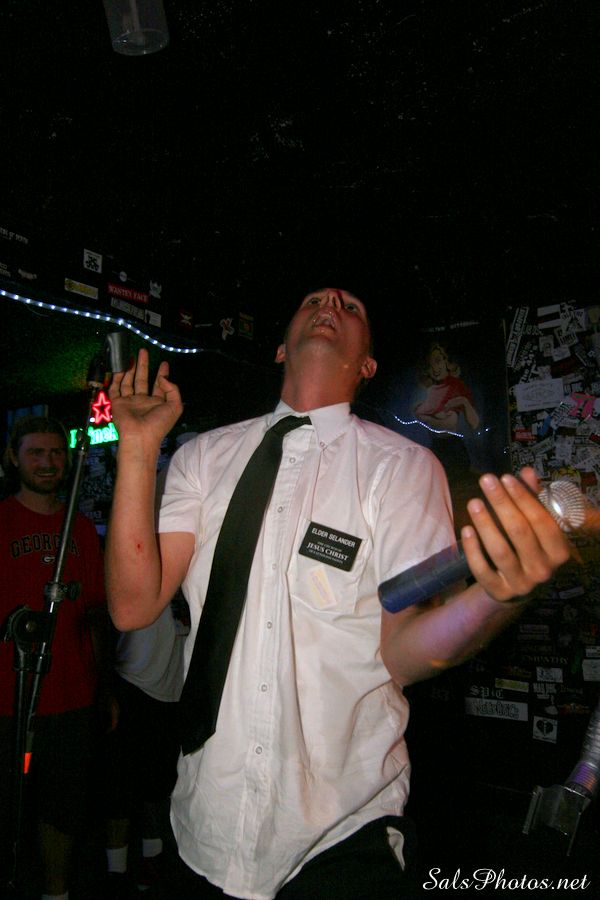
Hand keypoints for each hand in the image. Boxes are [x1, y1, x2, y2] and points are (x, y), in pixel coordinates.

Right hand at [108, 348, 183, 446]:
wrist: (140, 436)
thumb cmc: (159, 423)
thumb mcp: (175, 406)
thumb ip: (173, 390)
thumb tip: (163, 378)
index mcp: (157, 403)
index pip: (159, 385)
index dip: (162, 374)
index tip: (163, 363)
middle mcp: (143, 401)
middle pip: (142, 380)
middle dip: (143, 366)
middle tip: (143, 351)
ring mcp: (130, 402)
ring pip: (128, 382)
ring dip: (130, 369)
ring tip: (132, 355)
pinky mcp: (117, 403)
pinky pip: (116, 388)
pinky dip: (117, 378)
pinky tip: (120, 367)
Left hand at [462, 467, 570, 601]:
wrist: (518, 587)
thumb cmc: (529, 547)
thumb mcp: (535, 526)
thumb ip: (533, 500)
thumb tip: (527, 472)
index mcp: (559, 551)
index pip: (542, 521)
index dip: (523, 498)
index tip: (506, 478)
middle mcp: (543, 569)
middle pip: (519, 532)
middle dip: (501, 503)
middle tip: (486, 480)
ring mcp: (521, 583)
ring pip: (500, 551)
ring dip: (485, 524)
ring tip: (473, 502)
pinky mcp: (499, 592)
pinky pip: (483, 570)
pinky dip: (473, 549)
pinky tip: (466, 529)